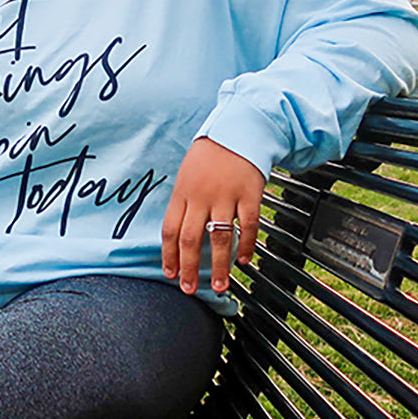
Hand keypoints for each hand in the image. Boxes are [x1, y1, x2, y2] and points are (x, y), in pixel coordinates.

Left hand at [161, 138, 264, 294]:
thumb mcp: (187, 175)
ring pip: (219, 239)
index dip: (169, 255)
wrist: (237, 130)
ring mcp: (226, 196)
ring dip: (218, 266)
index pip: (170, 230)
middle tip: (190, 288)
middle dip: (189, 268)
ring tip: (218, 285)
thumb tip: (178, 235)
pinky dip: (246, 246)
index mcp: (182, 192)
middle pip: (191, 239)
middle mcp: (201, 197)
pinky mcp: (249, 195)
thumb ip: (184, 203)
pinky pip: (248, 227)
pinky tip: (245, 261)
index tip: (170, 274)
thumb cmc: (210, 155)